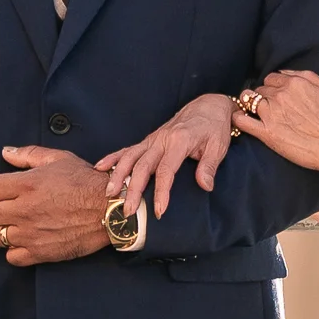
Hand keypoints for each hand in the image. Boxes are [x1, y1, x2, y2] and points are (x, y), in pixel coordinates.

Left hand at [0, 148, 112, 267]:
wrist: (110, 210)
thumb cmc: (87, 183)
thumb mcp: (60, 159)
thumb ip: (29, 154)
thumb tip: (5, 152)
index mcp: (27, 184)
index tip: (9, 191)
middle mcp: (24, 210)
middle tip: (13, 208)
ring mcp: (31, 234)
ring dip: (5, 230)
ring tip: (20, 225)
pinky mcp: (40, 252)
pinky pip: (12, 257)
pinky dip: (16, 251)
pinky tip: (27, 241)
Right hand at [98, 94, 237, 221]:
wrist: (208, 106)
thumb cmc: (214, 128)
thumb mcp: (218, 146)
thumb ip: (209, 166)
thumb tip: (205, 186)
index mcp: (179, 141)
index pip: (166, 170)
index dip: (161, 192)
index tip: (159, 211)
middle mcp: (161, 139)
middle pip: (142, 167)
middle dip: (133, 190)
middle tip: (127, 211)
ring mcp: (153, 139)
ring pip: (130, 157)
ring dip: (118, 175)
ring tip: (109, 194)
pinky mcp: (149, 140)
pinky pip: (128, 149)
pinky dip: (113, 158)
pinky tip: (100, 168)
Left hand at [231, 69, 318, 177]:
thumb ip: (308, 77)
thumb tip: (289, 73)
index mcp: (295, 83)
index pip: (272, 78)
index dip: (274, 87)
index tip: (276, 95)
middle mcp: (281, 95)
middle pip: (261, 89)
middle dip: (264, 96)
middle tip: (271, 107)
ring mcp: (271, 113)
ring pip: (249, 100)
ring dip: (251, 105)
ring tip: (254, 112)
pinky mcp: (266, 133)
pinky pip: (242, 121)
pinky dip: (238, 118)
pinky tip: (239, 118)